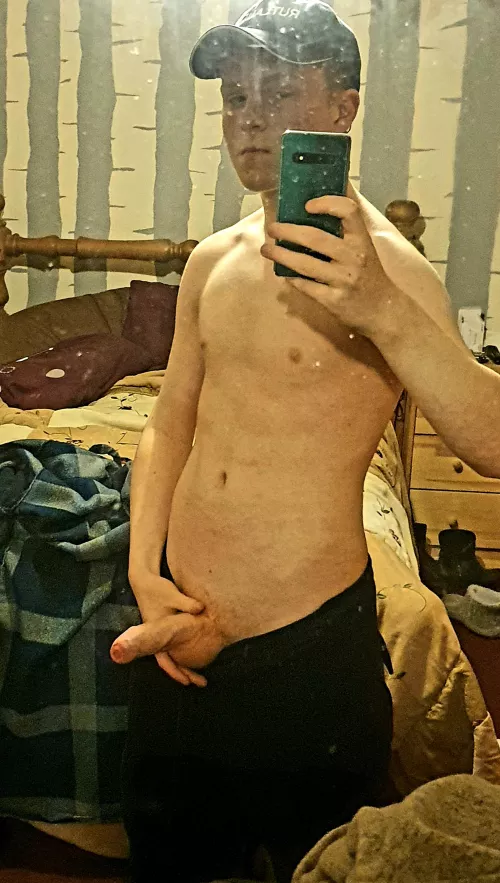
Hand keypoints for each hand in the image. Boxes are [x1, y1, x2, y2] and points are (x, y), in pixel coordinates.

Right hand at [110, 573, 207, 687]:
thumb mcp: (173, 596)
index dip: (176, 672)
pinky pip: (175, 645)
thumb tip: (202, 610)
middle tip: (201, 682)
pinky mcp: (165, 628)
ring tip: (201, 673)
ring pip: (173, 654)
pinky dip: (185, 651)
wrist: (144, 580)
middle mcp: (157, 638)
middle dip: (184, 673)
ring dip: (185, 663)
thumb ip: (188, 604)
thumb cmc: (157, 590)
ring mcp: (160, 634)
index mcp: (156, 635)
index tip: (188, 682)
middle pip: (170, 661)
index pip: (164, 661)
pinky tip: (198, 652)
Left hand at [261, 196, 397, 337]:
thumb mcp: (366, 247)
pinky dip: (292, 279)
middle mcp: (354, 258)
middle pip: (316, 238)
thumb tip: (331, 194)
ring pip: (305, 264)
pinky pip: (306, 287)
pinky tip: (283, 273)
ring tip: (267, 249)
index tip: (307, 205)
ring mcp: (343, 280)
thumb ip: (349, 227)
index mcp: (363, 240)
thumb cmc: (371, 275)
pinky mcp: (333, 301)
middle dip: (288, 231)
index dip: (327, 203)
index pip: (349, 212)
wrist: (385, 311)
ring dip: (281, 255)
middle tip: (272, 227)